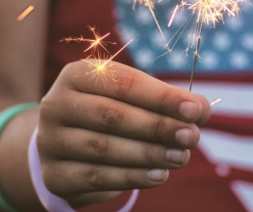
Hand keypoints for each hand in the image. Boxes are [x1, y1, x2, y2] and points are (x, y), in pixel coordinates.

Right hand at [36, 60, 210, 205]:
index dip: (162, 97)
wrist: (66, 147)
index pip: (123, 83)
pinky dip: (132, 177)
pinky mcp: (54, 174)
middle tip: (191, 137)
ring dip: (149, 154)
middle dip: (158, 127)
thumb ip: (167, 101)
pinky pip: (97, 177)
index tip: (195, 109)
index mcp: (77, 75)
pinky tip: (159, 175)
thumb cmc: (110, 114)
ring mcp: (50, 141)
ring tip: (181, 157)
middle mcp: (57, 104)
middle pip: (112, 115)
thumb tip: (201, 109)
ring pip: (104, 148)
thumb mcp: (133, 99)